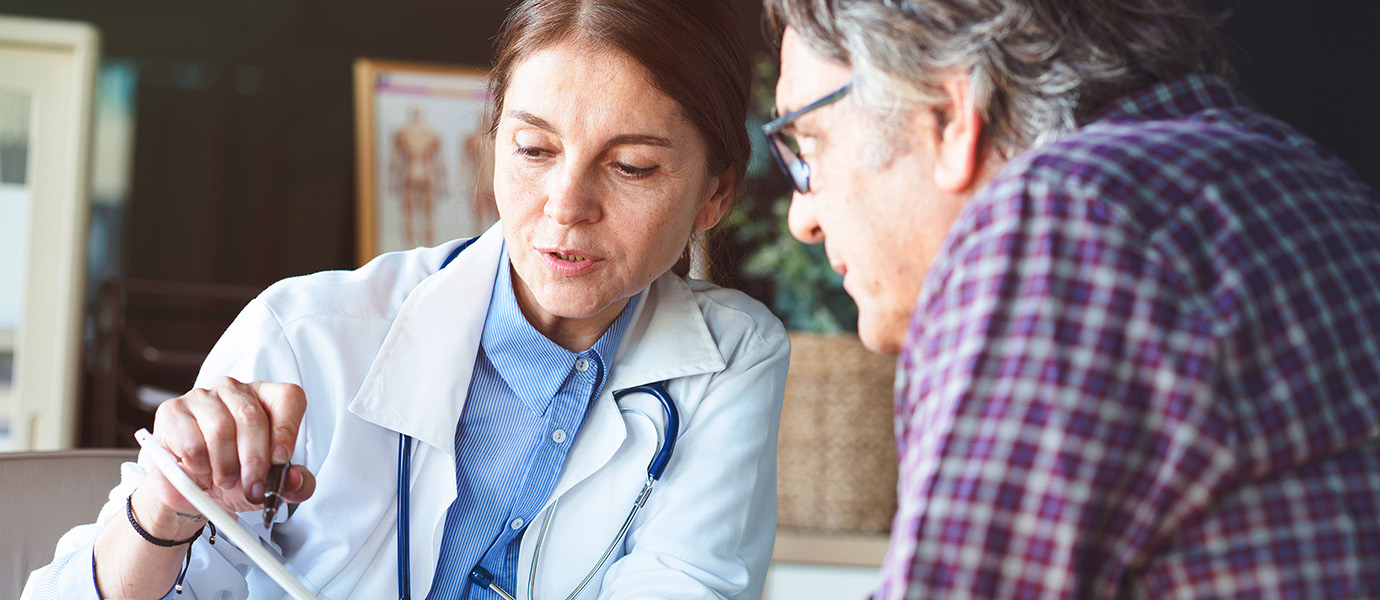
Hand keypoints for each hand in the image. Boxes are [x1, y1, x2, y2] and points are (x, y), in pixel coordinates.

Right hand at [135, 377, 316, 536]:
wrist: (193, 491)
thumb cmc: (238, 478)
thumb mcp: (271, 486)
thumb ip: (296, 485)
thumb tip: (297, 477)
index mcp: (267, 398)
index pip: (288, 398)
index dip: (286, 430)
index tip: (281, 460)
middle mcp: (235, 390)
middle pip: (251, 417)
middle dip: (255, 460)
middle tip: (253, 487)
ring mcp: (202, 396)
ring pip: (220, 430)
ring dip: (225, 466)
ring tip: (225, 480)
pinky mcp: (172, 411)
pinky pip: (191, 442)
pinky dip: (198, 466)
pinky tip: (201, 470)